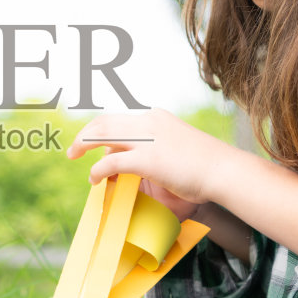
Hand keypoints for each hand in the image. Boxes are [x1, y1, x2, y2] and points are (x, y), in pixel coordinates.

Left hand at [66, 108, 235, 214]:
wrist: (225, 170)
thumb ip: (156, 150)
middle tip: (72, 149)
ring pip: (101, 135)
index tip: (92, 143)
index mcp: (156, 118)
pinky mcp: (147, 159)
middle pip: (104, 121)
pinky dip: (98, 170)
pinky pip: (111, 161)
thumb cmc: (207, 165)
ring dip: (82, 145)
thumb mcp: (178, 148)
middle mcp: (148, 122)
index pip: (119, 119)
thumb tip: (137, 164)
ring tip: (73, 156)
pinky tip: (94, 179)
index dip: (101, 130)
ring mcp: (147, 139)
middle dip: (84, 134)